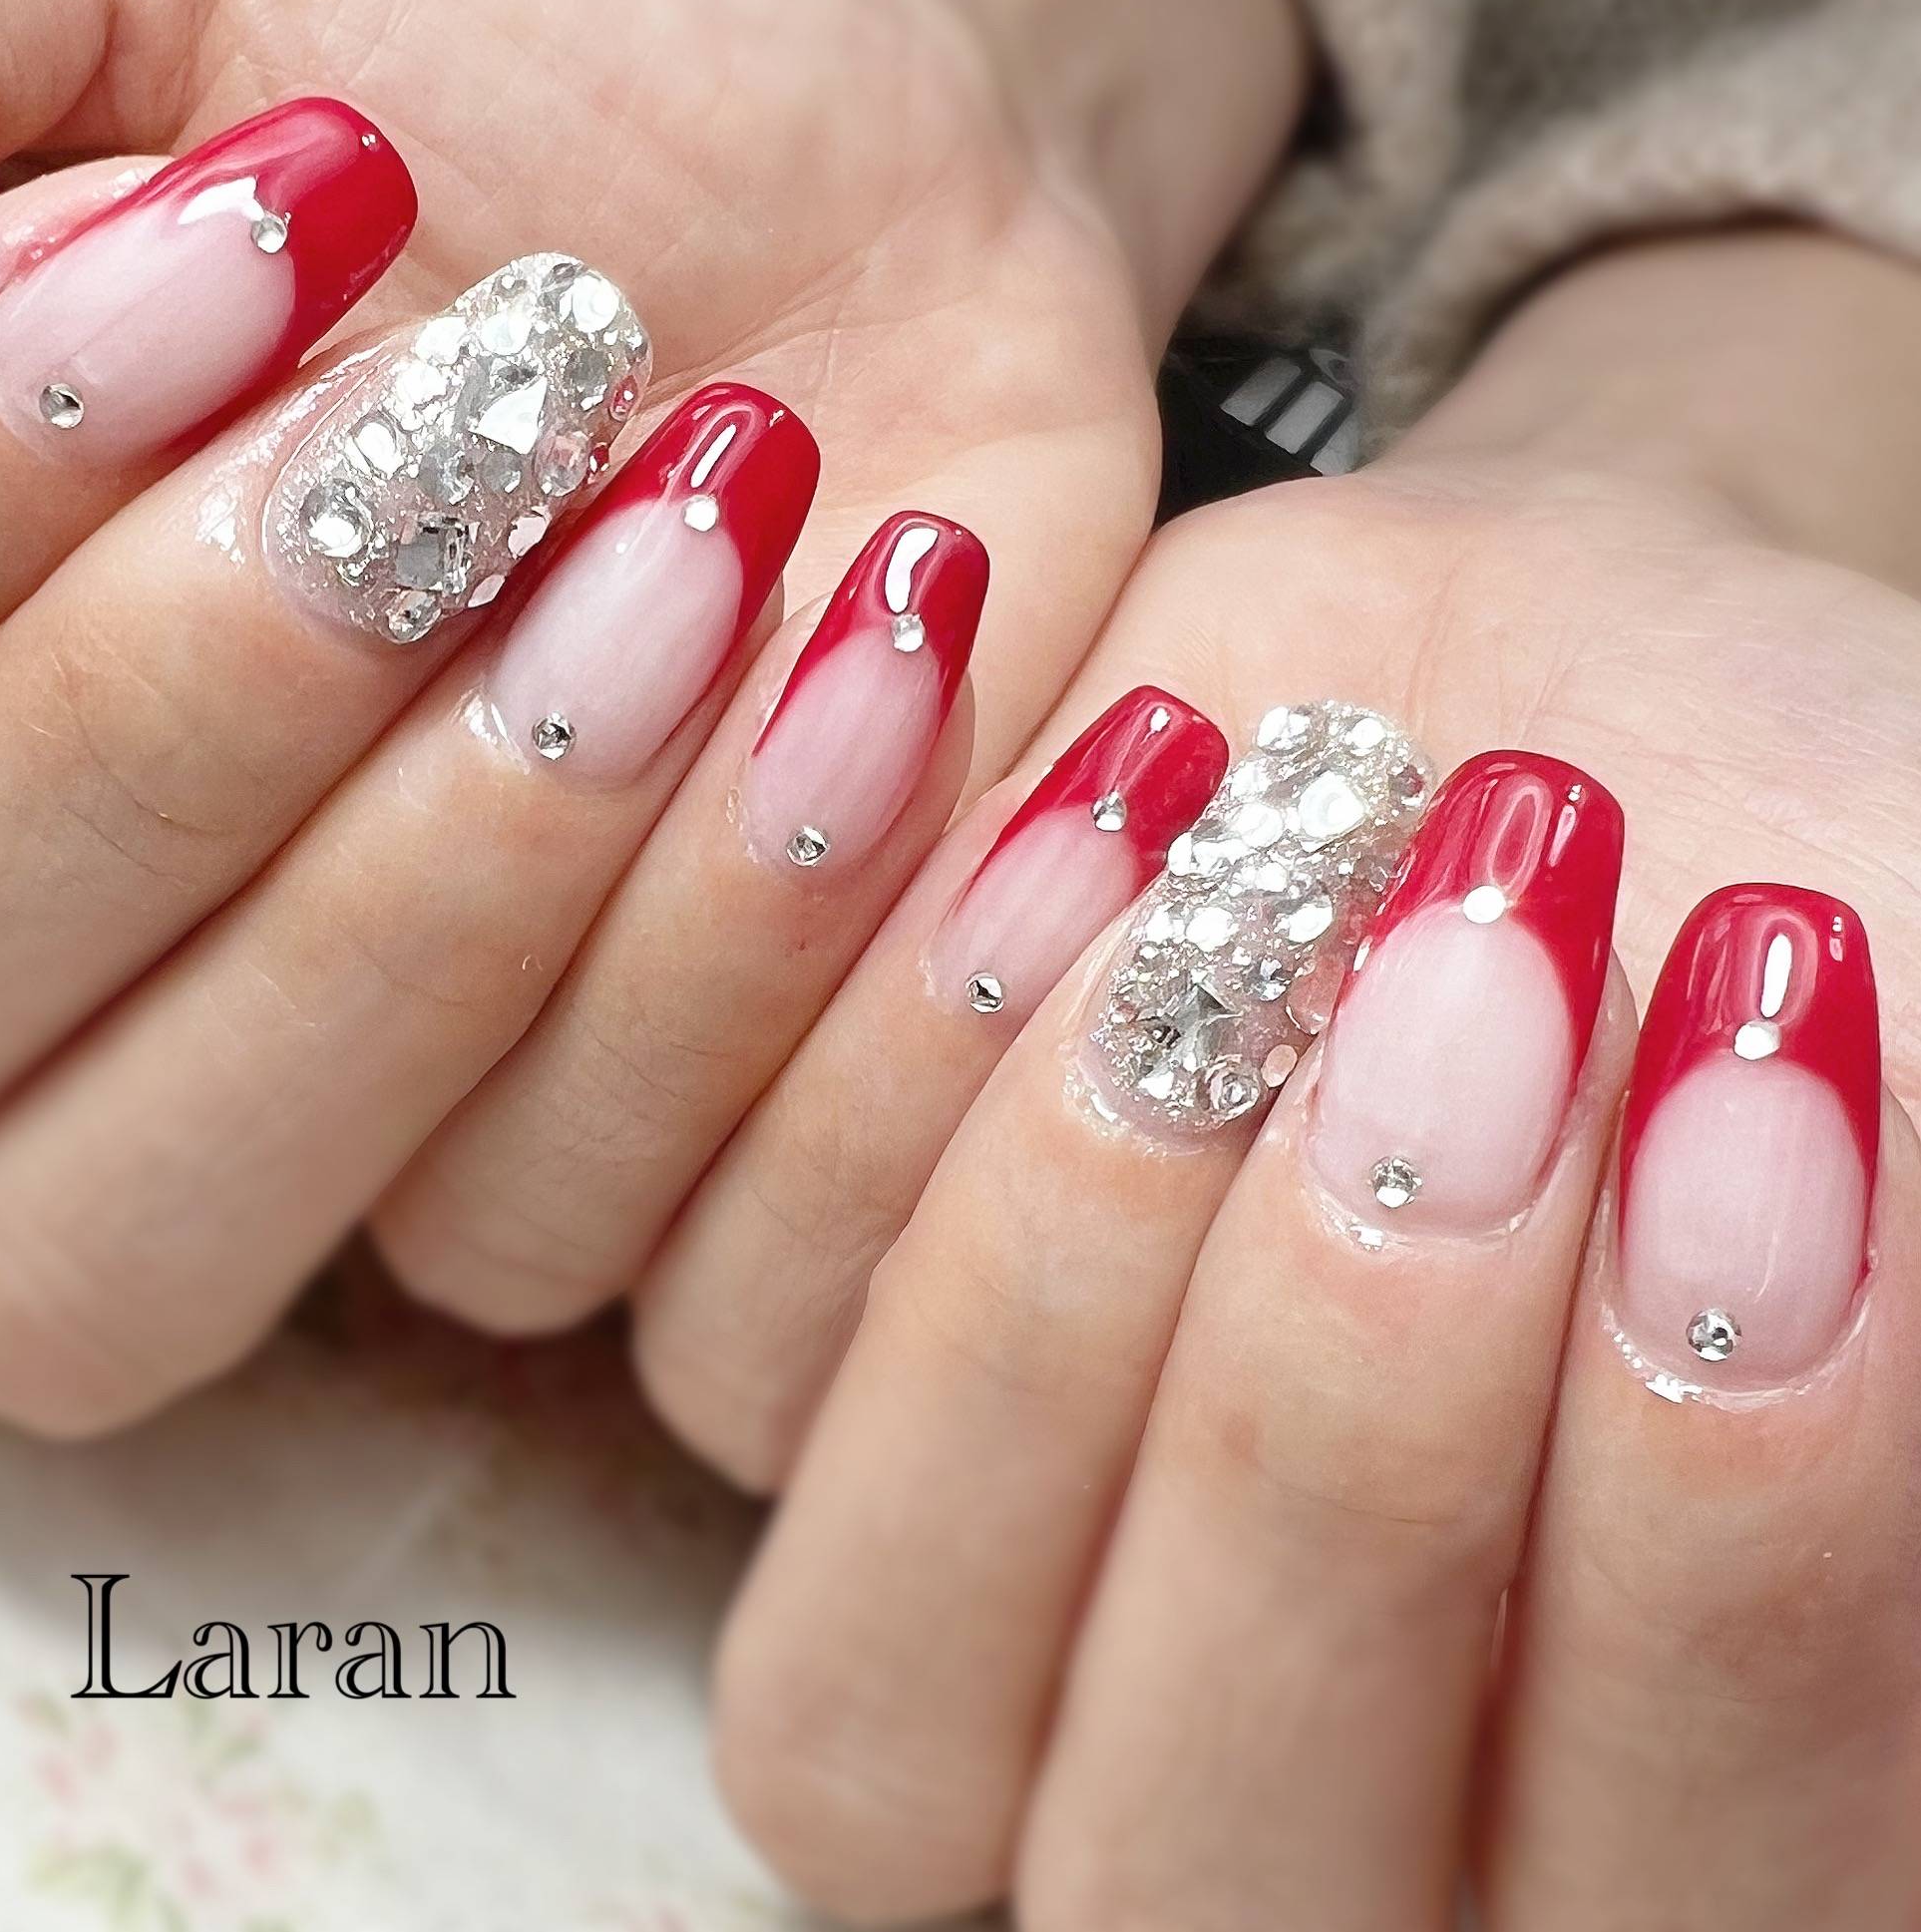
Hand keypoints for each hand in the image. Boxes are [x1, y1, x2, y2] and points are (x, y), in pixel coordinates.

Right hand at [0, 0, 1300, 1421]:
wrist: (819, 152)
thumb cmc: (443, 19)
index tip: (241, 227)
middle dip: (176, 717)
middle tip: (470, 406)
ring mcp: (254, 1119)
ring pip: (151, 1235)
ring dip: (454, 870)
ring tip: (716, 512)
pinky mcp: (554, 1163)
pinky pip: (537, 1227)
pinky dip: (732, 953)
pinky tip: (881, 653)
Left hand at [704, 229, 1920, 1924]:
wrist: (1563, 708)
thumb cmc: (1806, 894)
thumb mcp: (1917, 1091)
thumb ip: (1885, 1294)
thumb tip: (1788, 1279)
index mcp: (1607, 1839)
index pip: (1656, 1908)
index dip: (1720, 1569)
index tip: (1787, 1113)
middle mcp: (1255, 1792)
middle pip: (1191, 1855)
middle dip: (1336, 1435)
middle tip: (1486, 998)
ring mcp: (980, 1596)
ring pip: (867, 1677)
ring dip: (1057, 1263)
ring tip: (1260, 856)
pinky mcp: (800, 1347)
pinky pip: (718, 1341)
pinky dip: (861, 1082)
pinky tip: (1080, 793)